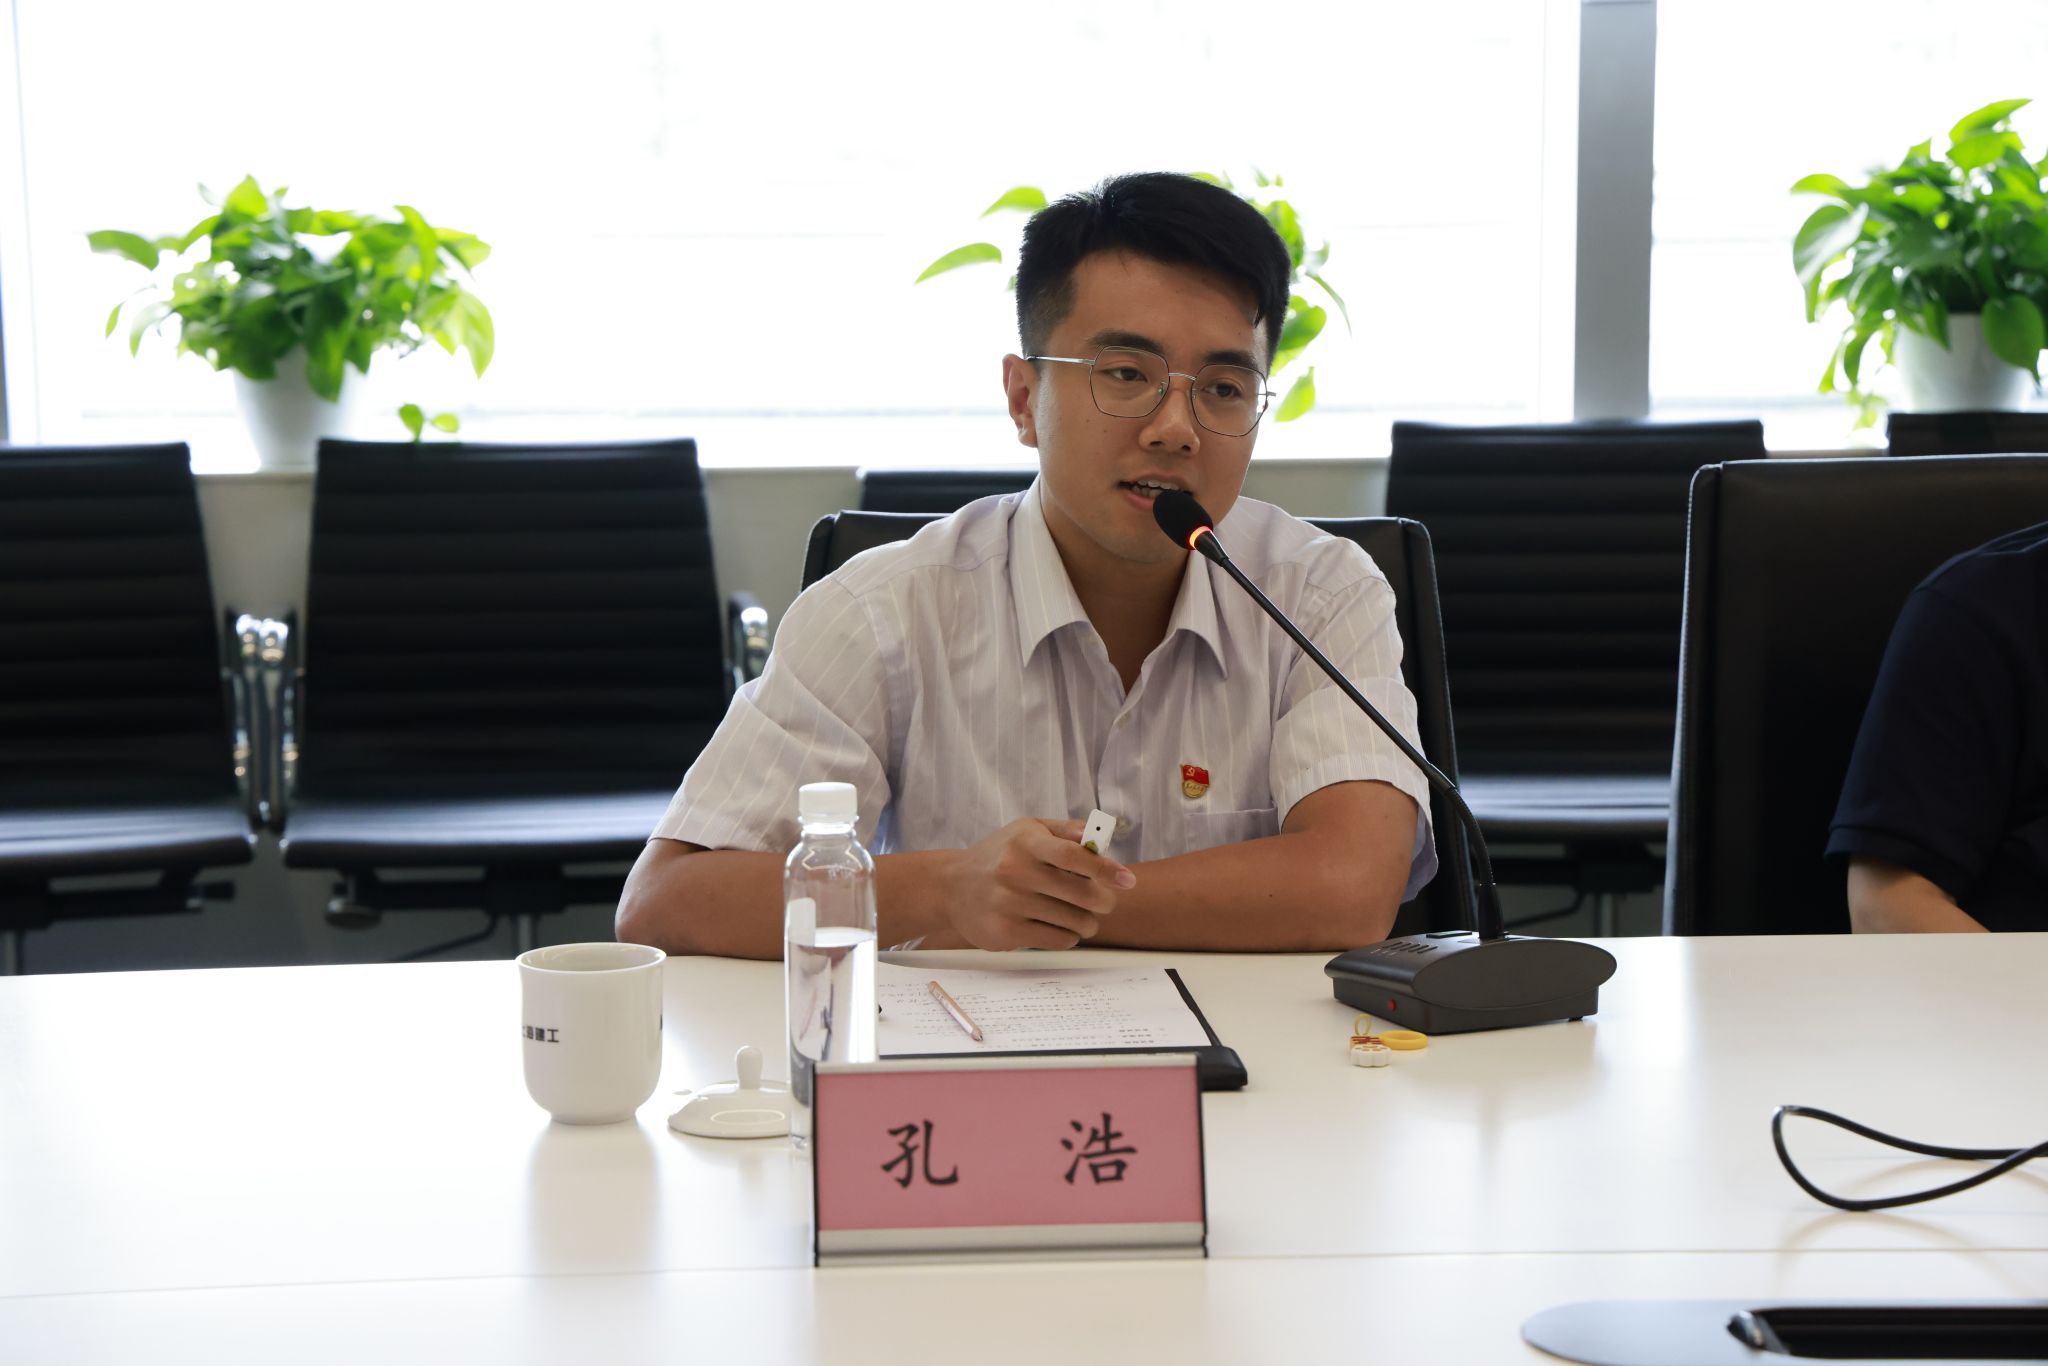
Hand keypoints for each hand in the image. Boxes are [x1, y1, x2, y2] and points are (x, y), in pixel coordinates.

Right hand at [943, 818, 1135, 949]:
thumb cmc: (999, 856)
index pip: (1074, 856)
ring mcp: (1009, 905)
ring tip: (1081, 917)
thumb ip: (1065, 831)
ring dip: (1087, 922)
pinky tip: (1060, 927)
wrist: (952, 888)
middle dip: (1104, 901)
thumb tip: (1098, 837)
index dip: (1106, 868)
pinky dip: (1068, 937)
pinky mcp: (1005, 933)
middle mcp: (1015, 872)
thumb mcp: (1027, 831)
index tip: (1128, 880)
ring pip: (1073, 922)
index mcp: (1025, 843)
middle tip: (1104, 902)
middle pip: (1081, 894)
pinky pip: (1057, 940)